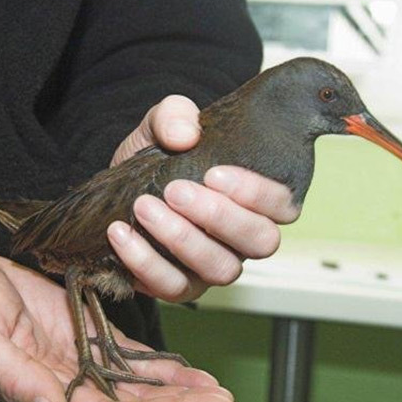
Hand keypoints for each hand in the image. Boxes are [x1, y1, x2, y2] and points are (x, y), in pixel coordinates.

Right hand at [0, 253, 233, 401]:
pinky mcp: (89, 333)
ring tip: (218, 392)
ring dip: (180, 390)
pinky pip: (132, 355)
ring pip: (139, 383)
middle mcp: (71, 386)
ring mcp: (83, 360)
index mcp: (44, 396)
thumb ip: (14, 381)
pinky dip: (162, 364)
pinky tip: (191, 370)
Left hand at [108, 95, 300, 301]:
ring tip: (144, 208)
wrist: (118, 188)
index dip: (258, 193)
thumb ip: (175, 115)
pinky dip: (145, 262)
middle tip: (175, 190)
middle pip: (261, 241)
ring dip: (182, 239)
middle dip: (220, 216)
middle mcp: (242, 237)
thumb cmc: (158, 157)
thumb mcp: (162, 124)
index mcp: (254, 199)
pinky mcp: (180, 286)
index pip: (283, 205)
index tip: (214, 173)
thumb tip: (185, 134)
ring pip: (221, 269)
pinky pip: (173, 287)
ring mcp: (213, 265)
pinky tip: (120, 234)